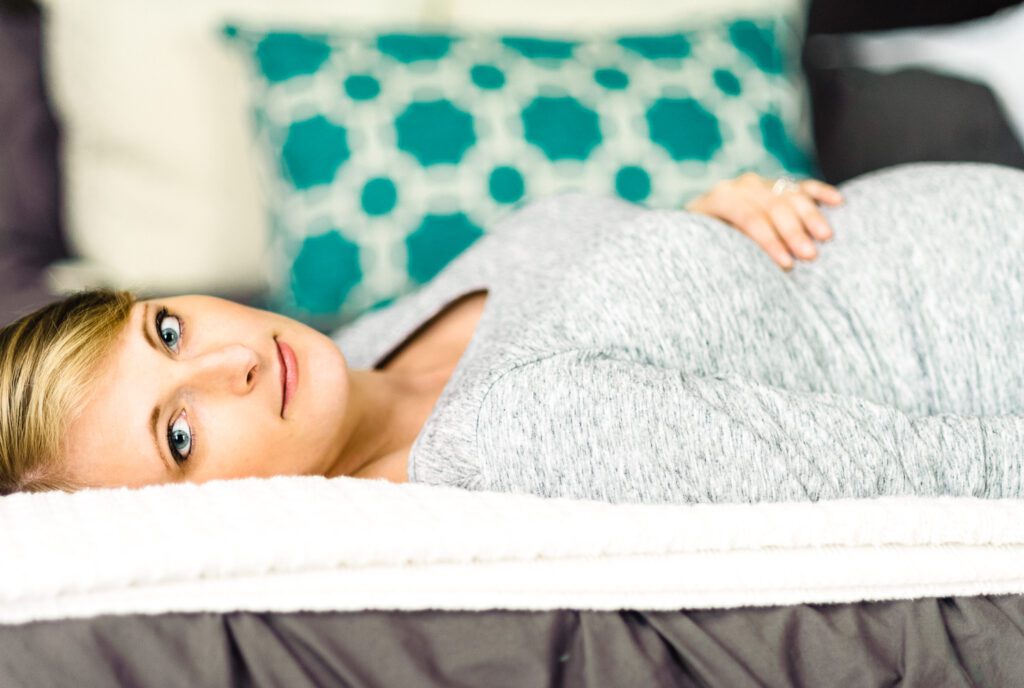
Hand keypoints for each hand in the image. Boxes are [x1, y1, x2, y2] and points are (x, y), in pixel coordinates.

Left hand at [685, 172, 843, 270]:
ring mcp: (764, 183)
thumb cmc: (705, 243)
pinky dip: (821, 193)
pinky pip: (804, 186)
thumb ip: (725, 247)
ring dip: (811, 215)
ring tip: (826, 237)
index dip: (769, 241)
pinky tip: (838, 202)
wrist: (704, 223)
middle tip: (811, 255)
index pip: (750, 217)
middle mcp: (744, 186)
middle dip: (793, 232)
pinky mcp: (780, 185)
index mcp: (722, 198)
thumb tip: (747, 265)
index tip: (787, 264)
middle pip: (773, 206)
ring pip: (791, 195)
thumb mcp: (706, 244)